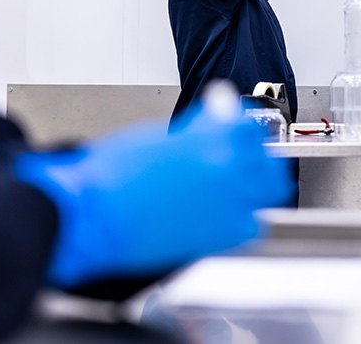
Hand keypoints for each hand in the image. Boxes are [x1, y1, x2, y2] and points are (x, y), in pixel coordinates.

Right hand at [14, 115, 291, 287]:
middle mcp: (226, 171)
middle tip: (242, 151)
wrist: (93, 213)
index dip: (241, 123)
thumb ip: (196, 132)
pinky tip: (228, 212)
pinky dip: (245, 217)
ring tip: (241, 182)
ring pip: (267, 192)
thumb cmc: (112, 174)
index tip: (233, 122)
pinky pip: (250, 225)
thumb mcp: (158, 136)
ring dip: (258, 183)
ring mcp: (226, 206)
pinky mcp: (217, 237)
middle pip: (265, 159)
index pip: (248, 127)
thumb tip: (212, 126)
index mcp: (211, 138)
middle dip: (256, 153)